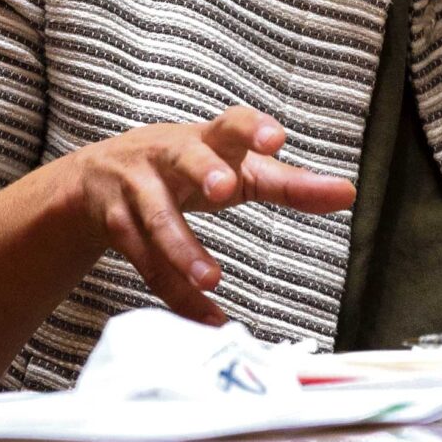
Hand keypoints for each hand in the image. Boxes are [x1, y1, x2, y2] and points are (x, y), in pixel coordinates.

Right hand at [59, 107, 354, 323]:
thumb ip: (289, 182)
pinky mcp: (114, 224)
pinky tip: (204, 317)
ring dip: (181, 249)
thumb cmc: (181, 170)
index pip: (231, 124)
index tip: (276, 139)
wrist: (93, 180)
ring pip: (155, 218)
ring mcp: (135, 188)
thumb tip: (347, 193)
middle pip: (184, 157)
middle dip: (203, 170)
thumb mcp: (234, 169)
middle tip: (224, 189)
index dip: (252, 129)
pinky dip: (175, 293)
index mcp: (204, 138)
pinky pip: (144, 262)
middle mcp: (165, 155)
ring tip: (211, 278)